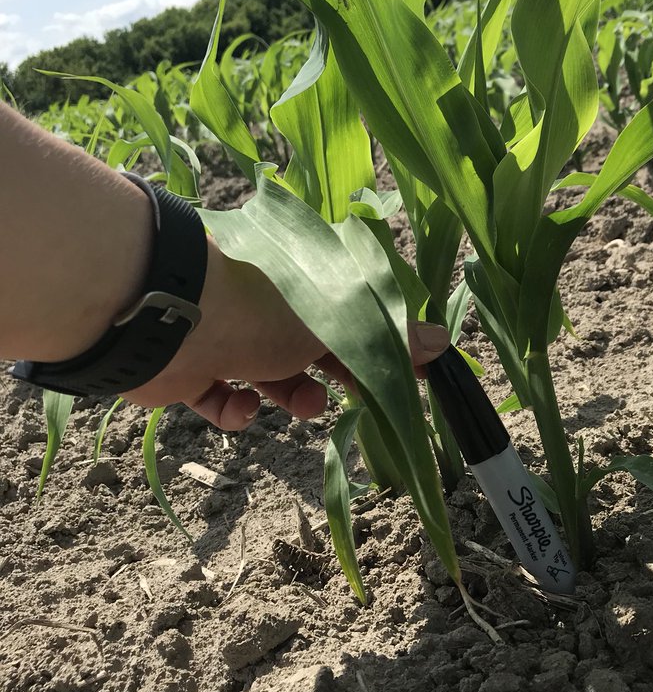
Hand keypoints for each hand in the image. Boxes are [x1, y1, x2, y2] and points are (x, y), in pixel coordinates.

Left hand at [124, 238, 449, 430]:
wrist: (170, 319)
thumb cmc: (264, 309)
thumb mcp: (336, 325)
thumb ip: (387, 339)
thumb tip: (443, 341)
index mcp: (300, 282)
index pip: (349, 310)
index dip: (377, 342)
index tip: (405, 372)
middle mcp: (264, 304)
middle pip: (309, 344)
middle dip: (335, 373)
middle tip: (359, 397)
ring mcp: (225, 334)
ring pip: (267, 373)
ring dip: (291, 395)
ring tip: (302, 404)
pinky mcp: (191, 367)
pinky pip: (220, 395)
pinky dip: (233, 409)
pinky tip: (240, 407)